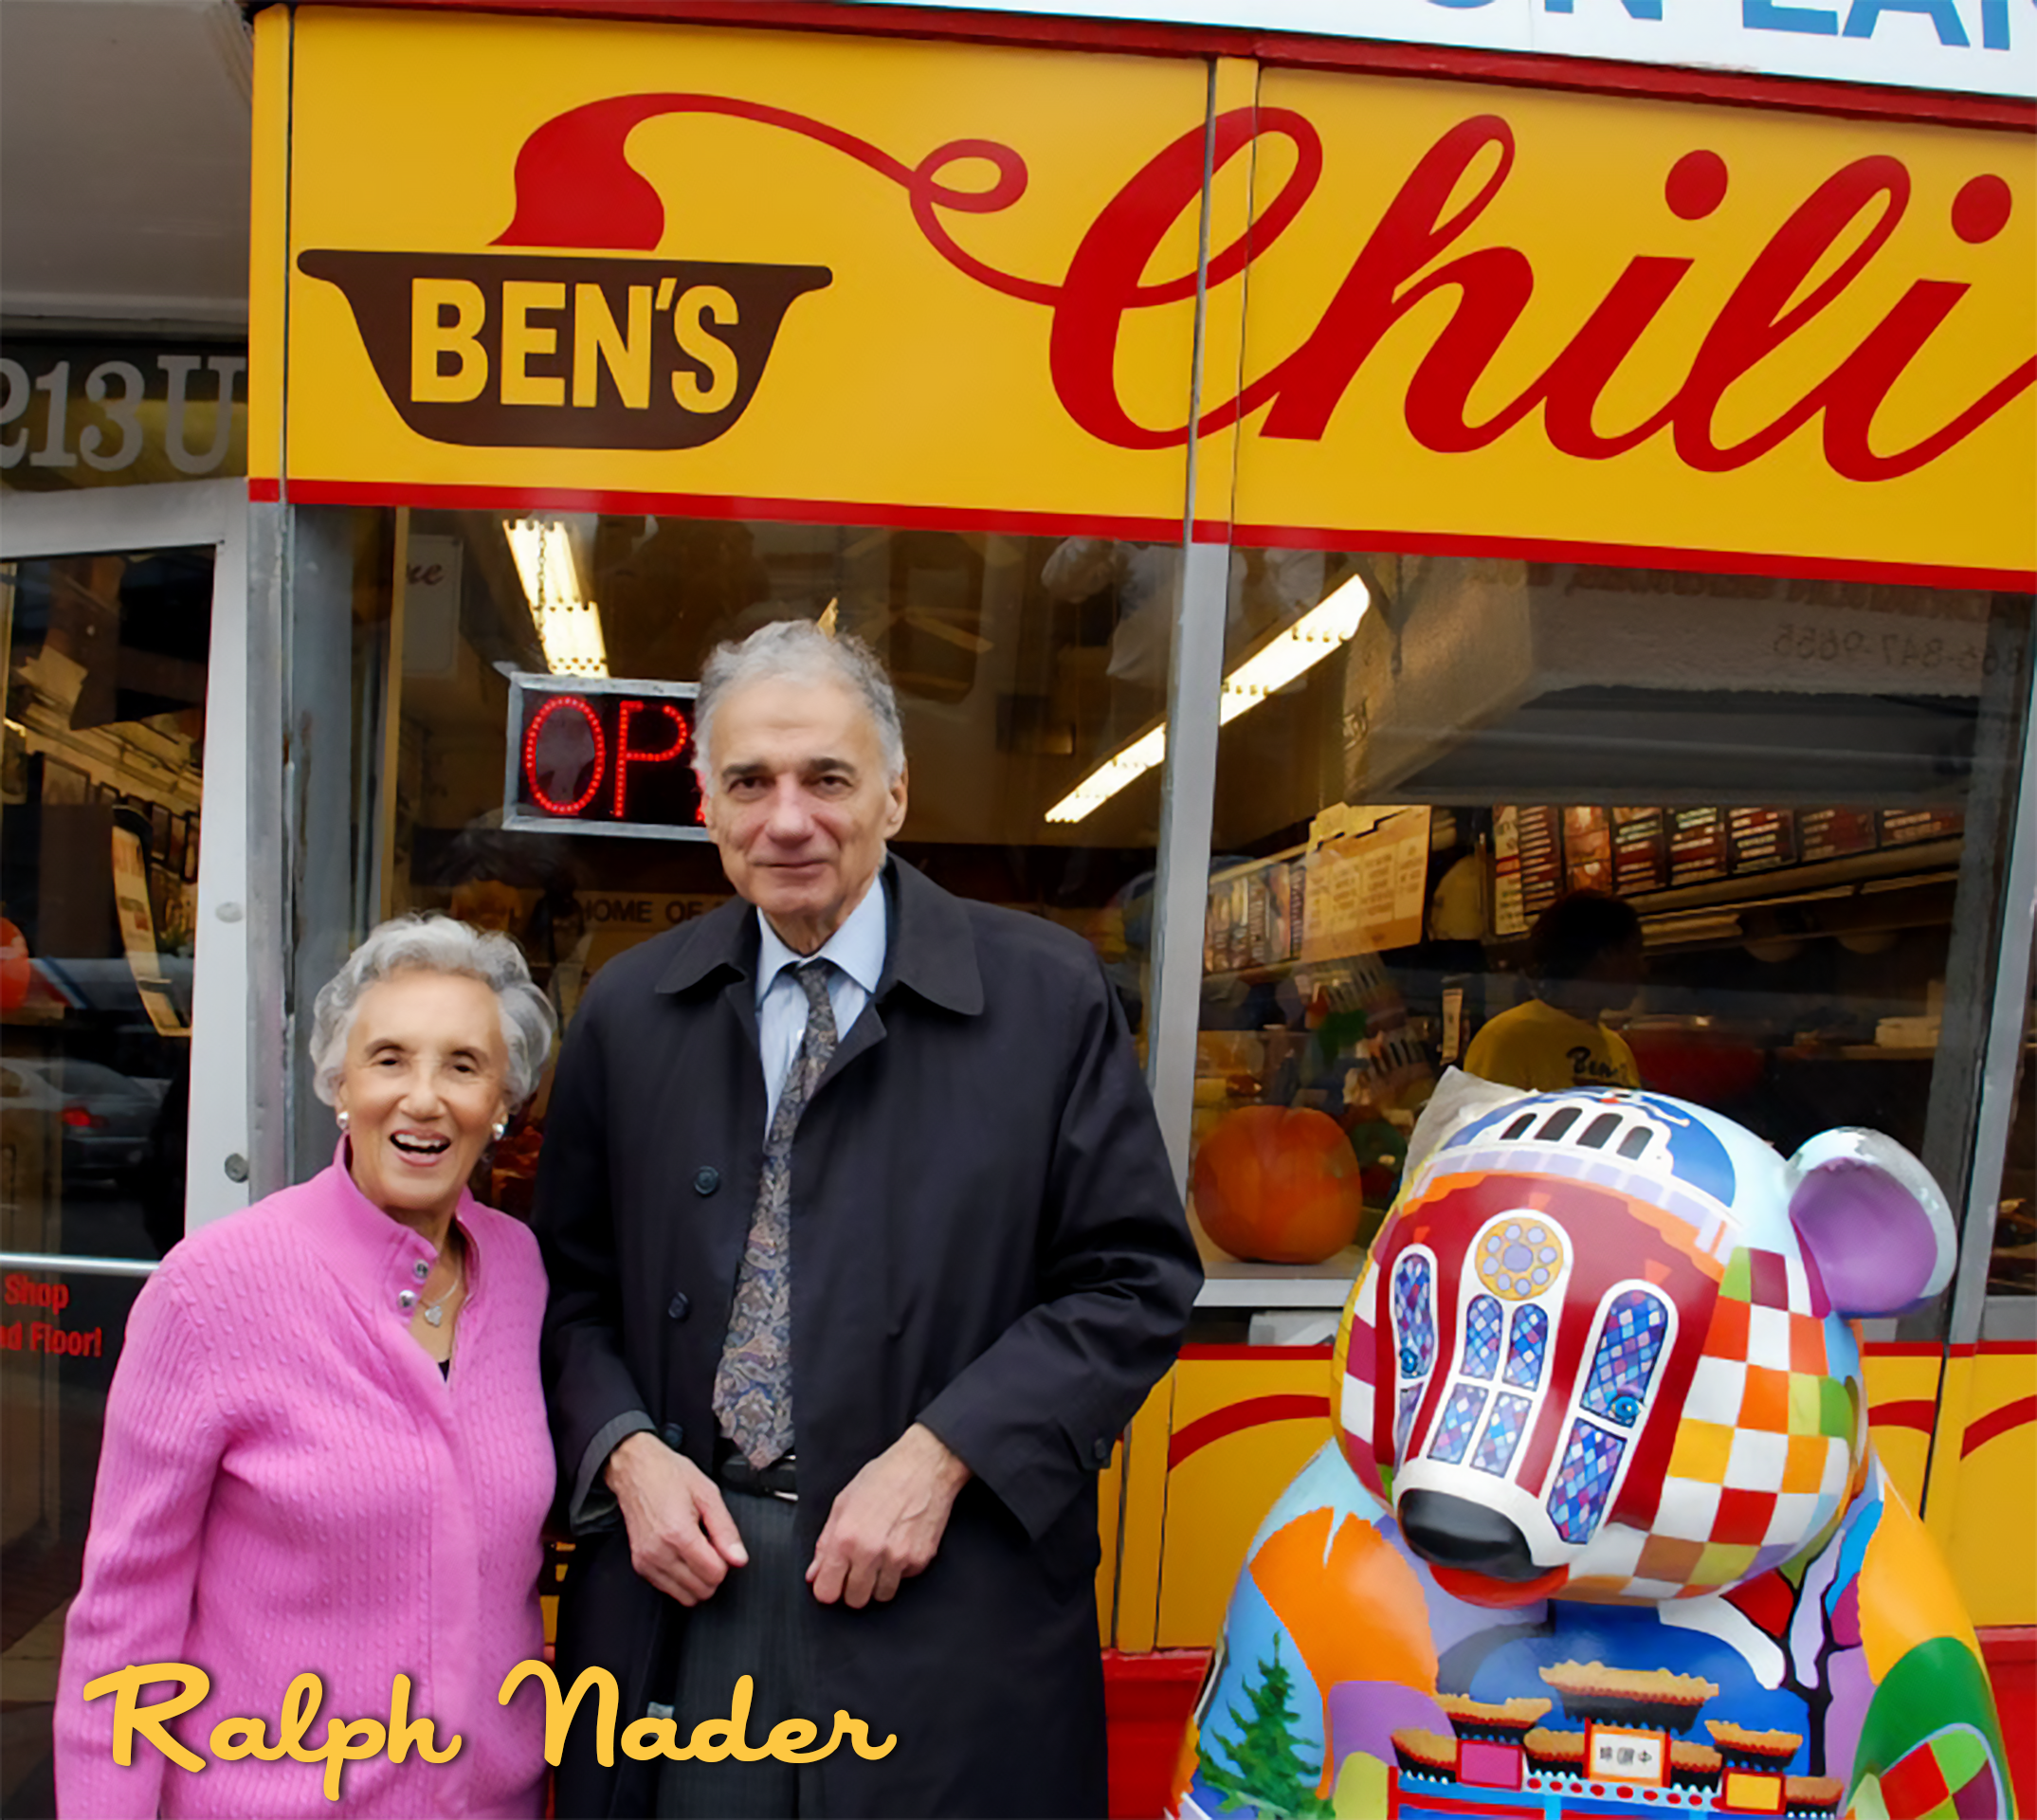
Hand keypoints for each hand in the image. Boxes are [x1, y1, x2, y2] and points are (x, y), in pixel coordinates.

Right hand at [604, 1431, 748, 1604]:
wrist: (635, 1470)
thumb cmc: (670, 1476)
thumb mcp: (708, 1494)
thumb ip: (726, 1530)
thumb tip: (739, 1559)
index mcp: (679, 1533)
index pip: (714, 1574)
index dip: (725, 1561)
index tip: (720, 1543)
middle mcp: (659, 1552)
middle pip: (701, 1589)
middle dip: (713, 1572)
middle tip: (710, 1545)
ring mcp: (646, 1561)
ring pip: (685, 1596)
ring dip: (697, 1579)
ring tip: (695, 1550)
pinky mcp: (640, 1565)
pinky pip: (668, 1590)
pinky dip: (681, 1580)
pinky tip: (681, 1555)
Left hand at [807, 1423, 970, 1608]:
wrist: (926, 1465)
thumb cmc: (885, 1476)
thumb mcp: (844, 1502)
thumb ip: (825, 1542)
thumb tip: (815, 1572)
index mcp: (846, 1537)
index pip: (826, 1592)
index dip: (827, 1588)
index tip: (831, 1581)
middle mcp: (871, 1552)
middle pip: (855, 1600)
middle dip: (853, 1588)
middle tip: (857, 1568)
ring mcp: (898, 1559)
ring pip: (881, 1596)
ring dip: (877, 1582)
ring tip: (880, 1556)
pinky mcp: (920, 1560)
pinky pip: (903, 1580)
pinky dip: (899, 1570)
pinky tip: (899, 1545)